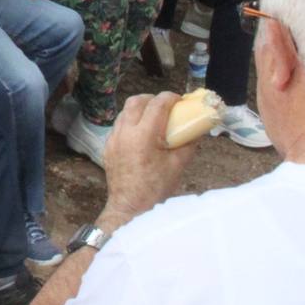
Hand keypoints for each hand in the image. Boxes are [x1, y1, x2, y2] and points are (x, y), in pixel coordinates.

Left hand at [102, 92, 197, 221]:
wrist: (130, 207)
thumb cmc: (155, 189)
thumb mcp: (178, 165)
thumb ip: (188, 144)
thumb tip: (196, 131)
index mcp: (144, 136)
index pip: (157, 105)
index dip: (170, 98)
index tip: (179, 100)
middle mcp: (125, 133)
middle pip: (136, 101)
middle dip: (152, 99)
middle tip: (165, 106)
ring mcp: (113, 139)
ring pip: (124, 112)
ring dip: (139, 109)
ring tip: (153, 118)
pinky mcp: (107, 147)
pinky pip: (118, 126)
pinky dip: (130, 122)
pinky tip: (140, 133)